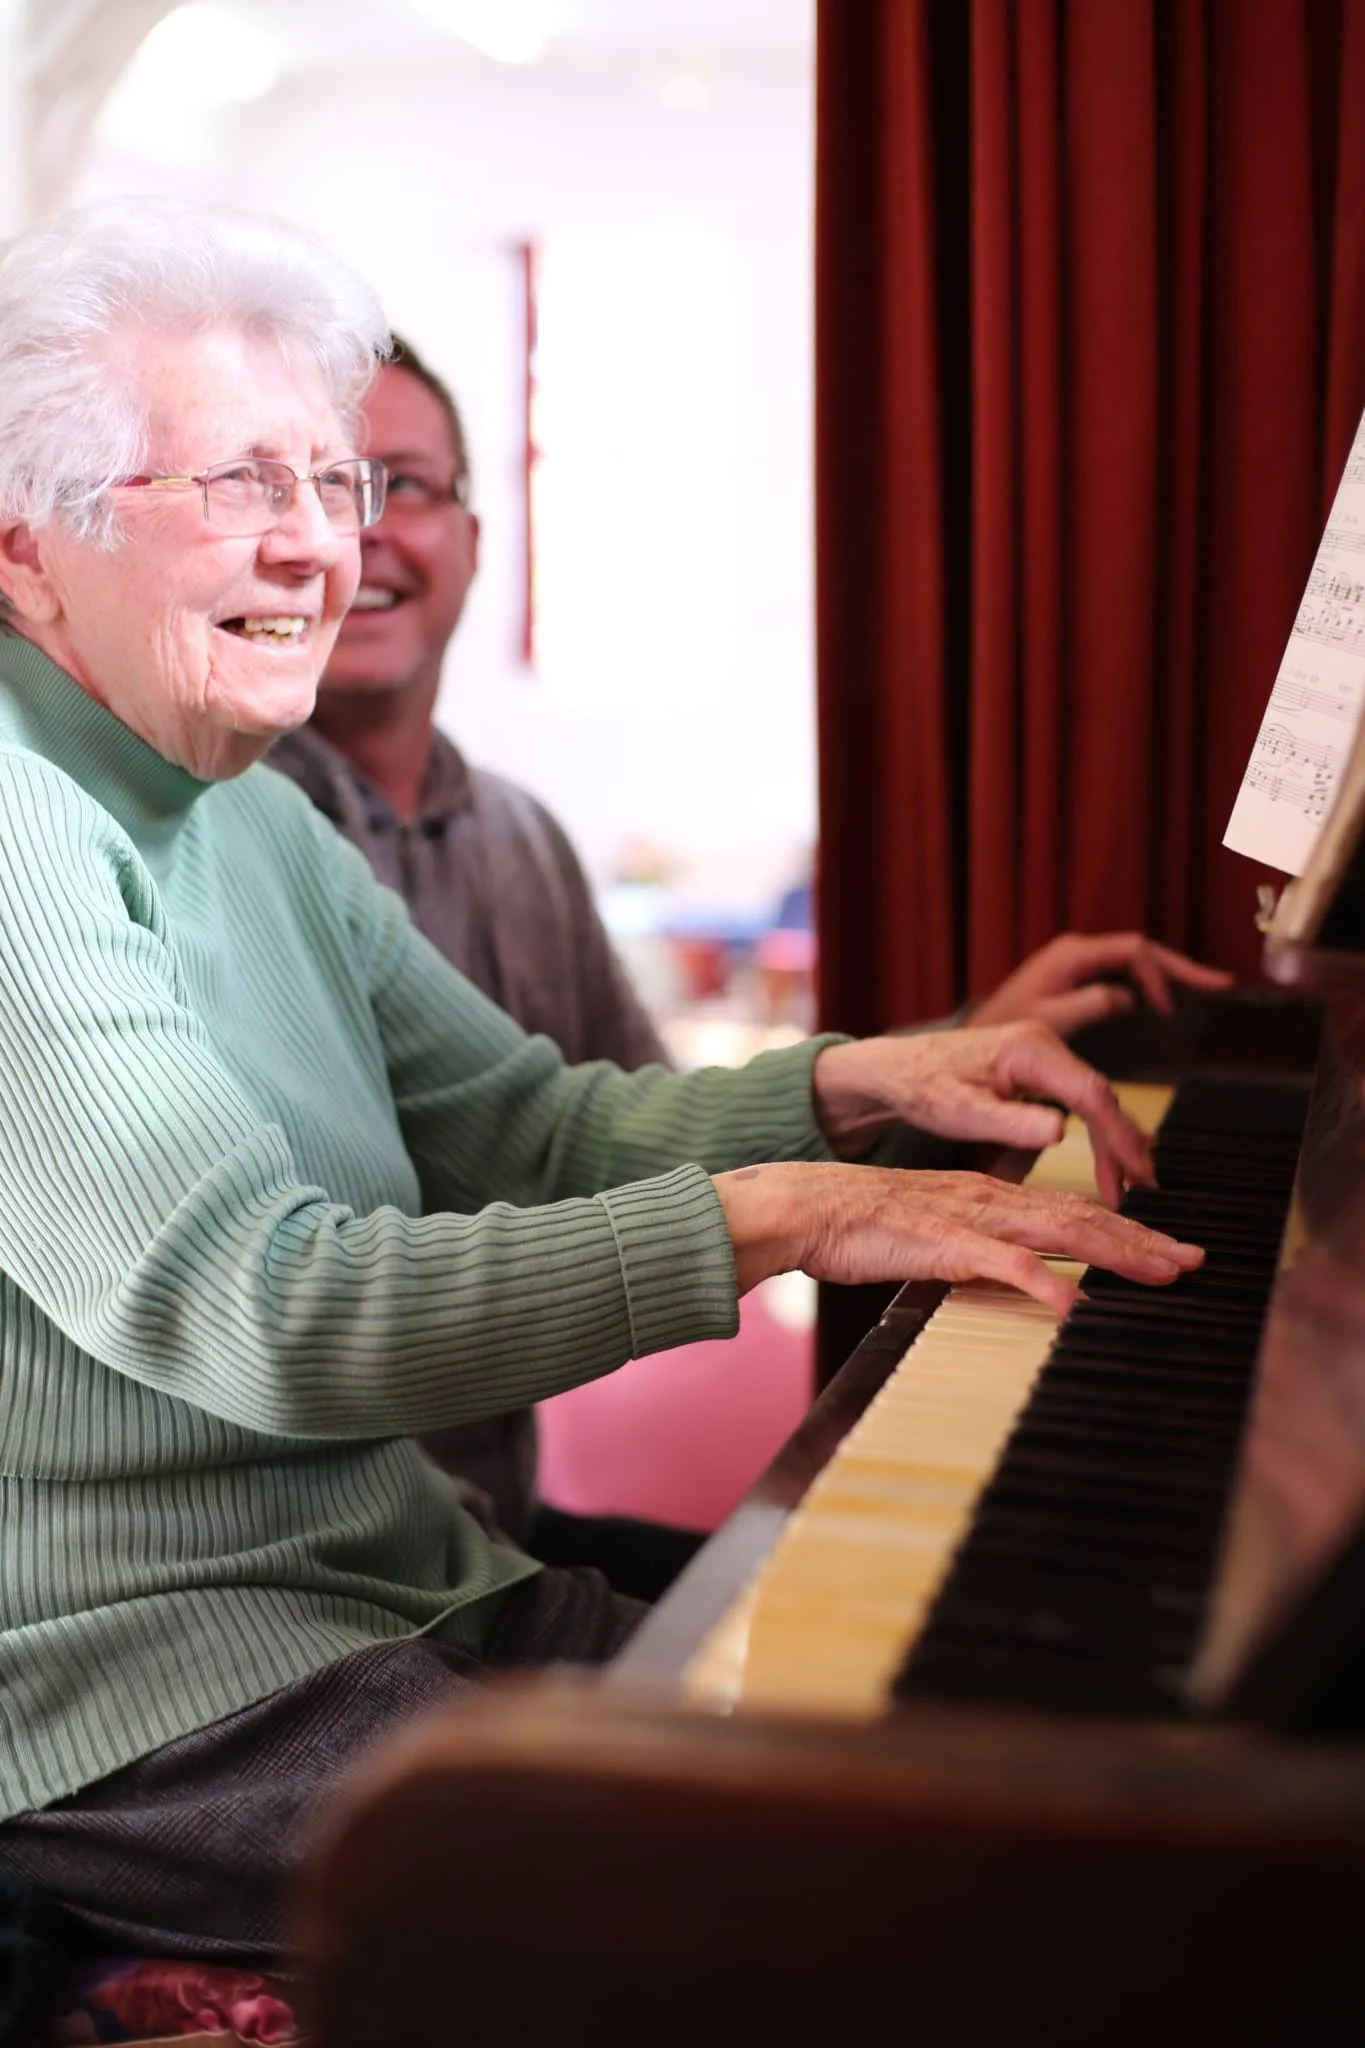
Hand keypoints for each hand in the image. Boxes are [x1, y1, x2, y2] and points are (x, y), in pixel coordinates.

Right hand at [713, 1161, 1202, 1314]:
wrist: (808, 1206)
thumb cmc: (861, 1226)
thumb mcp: (934, 1235)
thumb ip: (978, 1251)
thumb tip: (1018, 1277)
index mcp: (990, 1196)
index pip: (1074, 1212)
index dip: (1127, 1232)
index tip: (1170, 1251)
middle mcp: (991, 1199)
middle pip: (1083, 1218)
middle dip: (1144, 1241)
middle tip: (1196, 1262)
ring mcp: (970, 1218)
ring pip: (1059, 1233)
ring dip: (1116, 1255)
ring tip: (1161, 1275)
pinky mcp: (943, 1243)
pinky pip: (1003, 1264)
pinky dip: (1044, 1284)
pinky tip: (1075, 1305)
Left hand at [813, 1020, 1154, 1206]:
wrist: (897, 1068)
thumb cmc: (922, 1087)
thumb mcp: (960, 1112)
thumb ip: (1009, 1122)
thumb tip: (1060, 1132)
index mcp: (1028, 1049)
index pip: (1090, 1093)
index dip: (1118, 1136)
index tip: (1135, 1174)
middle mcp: (1042, 1041)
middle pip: (1100, 1094)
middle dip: (1124, 1142)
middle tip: (1142, 1188)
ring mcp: (1043, 1051)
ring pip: (1094, 1096)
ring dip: (1114, 1138)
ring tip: (1132, 1182)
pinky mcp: (1039, 1065)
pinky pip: (1079, 1096)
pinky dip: (1097, 1128)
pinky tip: (1111, 1157)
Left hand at [970, 931, 1233, 1036]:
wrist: (978, 1035)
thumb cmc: (1006, 1029)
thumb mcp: (1048, 1019)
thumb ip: (1087, 1005)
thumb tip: (1129, 997)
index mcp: (1073, 955)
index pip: (1133, 951)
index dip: (1161, 974)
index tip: (1170, 1009)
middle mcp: (1077, 951)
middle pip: (1141, 951)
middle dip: (1180, 967)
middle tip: (1220, 983)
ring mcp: (1076, 962)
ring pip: (1134, 960)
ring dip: (1168, 972)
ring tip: (1206, 986)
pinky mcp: (1074, 977)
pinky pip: (1121, 972)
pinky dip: (1148, 982)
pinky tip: (1166, 997)